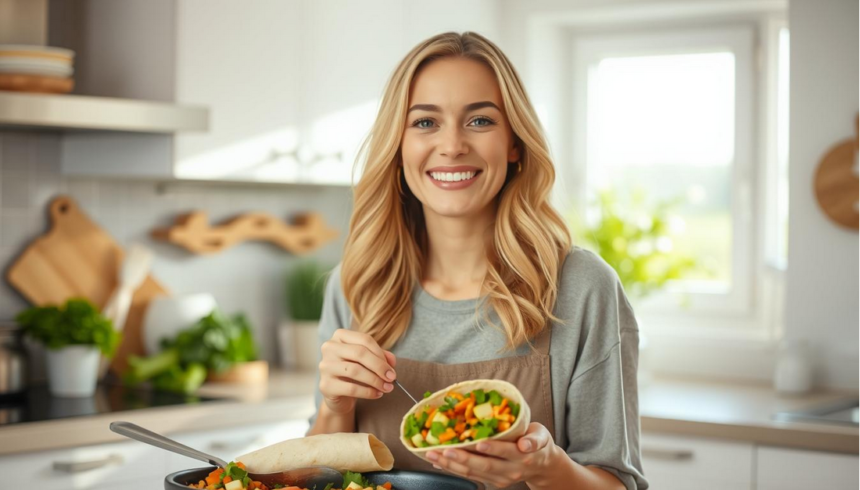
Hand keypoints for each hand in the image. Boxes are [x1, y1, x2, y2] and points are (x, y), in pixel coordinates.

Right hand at [318, 328, 396, 414]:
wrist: (339, 394)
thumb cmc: (354, 371)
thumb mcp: (368, 360)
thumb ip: (380, 356)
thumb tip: (391, 361)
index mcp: (340, 336)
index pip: (364, 339)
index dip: (381, 353)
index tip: (392, 366)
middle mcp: (329, 348)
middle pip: (360, 353)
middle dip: (379, 366)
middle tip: (392, 377)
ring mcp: (325, 366)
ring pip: (355, 370)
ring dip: (375, 380)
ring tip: (387, 387)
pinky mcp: (325, 385)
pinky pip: (351, 388)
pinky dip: (368, 392)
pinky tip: (377, 394)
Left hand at [425, 422, 558, 488]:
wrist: (541, 465)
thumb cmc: (538, 443)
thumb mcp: (541, 435)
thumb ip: (534, 438)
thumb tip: (524, 443)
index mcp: (523, 456)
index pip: (507, 452)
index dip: (493, 448)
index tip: (479, 443)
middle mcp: (511, 470)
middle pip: (485, 465)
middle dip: (463, 458)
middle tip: (445, 449)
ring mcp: (500, 478)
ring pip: (474, 473)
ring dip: (452, 464)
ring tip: (434, 455)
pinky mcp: (492, 482)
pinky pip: (470, 476)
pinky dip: (453, 469)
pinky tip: (439, 462)